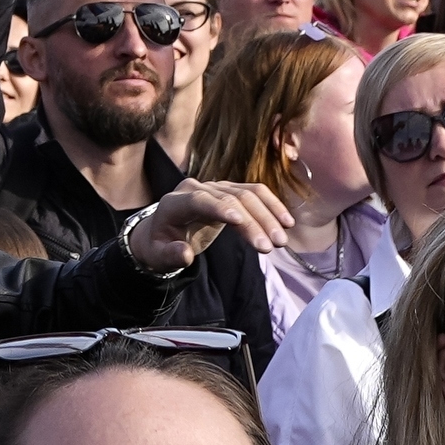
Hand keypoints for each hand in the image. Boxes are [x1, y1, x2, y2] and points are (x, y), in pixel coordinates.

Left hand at [118, 176, 288, 267]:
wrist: (163, 232)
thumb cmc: (160, 246)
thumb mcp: (158, 256)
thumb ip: (170, 255)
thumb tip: (185, 255)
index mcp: (175, 202)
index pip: (199, 200)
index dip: (218, 208)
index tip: (239, 221)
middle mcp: (196, 188)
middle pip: (230, 199)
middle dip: (253, 222)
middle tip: (271, 246)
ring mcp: (214, 187)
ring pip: (247, 195)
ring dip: (268, 215)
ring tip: (282, 240)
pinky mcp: (229, 191)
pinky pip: (254, 194)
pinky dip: (271, 206)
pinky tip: (286, 222)